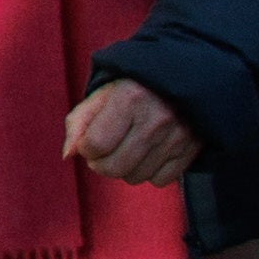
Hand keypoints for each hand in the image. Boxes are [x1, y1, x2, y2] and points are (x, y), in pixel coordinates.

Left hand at [64, 77, 202, 183]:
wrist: (181, 78)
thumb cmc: (134, 88)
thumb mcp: (103, 94)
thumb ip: (78, 122)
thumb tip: (68, 154)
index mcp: (130, 98)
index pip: (96, 144)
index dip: (86, 148)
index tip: (89, 142)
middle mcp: (156, 118)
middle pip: (114, 167)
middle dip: (101, 164)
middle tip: (103, 151)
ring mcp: (176, 135)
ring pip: (135, 177)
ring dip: (124, 169)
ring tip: (126, 149)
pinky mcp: (190, 149)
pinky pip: (159, 180)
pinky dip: (149, 173)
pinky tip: (147, 154)